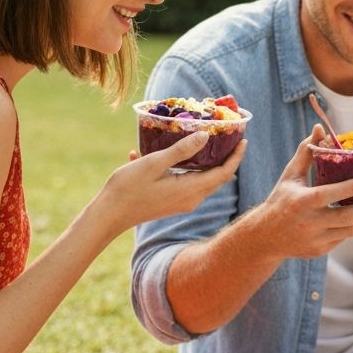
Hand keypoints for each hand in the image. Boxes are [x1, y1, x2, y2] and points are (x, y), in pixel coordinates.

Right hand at [102, 132, 245, 230]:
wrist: (108, 216)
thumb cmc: (128, 188)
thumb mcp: (154, 163)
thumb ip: (181, 150)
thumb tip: (205, 136)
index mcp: (191, 189)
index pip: (224, 173)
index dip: (236, 157)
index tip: (243, 140)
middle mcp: (191, 199)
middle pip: (216, 177)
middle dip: (225, 157)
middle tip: (227, 136)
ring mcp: (181, 203)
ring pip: (202, 180)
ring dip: (205, 161)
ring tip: (203, 140)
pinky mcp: (171, 203)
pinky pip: (184, 182)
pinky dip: (181, 168)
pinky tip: (154, 153)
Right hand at [255, 126, 352, 259]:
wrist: (266, 237)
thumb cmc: (281, 199)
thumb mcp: (290, 175)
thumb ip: (307, 152)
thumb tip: (319, 128)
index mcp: (299, 202)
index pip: (324, 196)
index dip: (344, 191)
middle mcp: (308, 223)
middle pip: (344, 218)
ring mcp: (315, 240)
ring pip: (349, 231)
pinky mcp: (320, 250)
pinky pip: (344, 238)